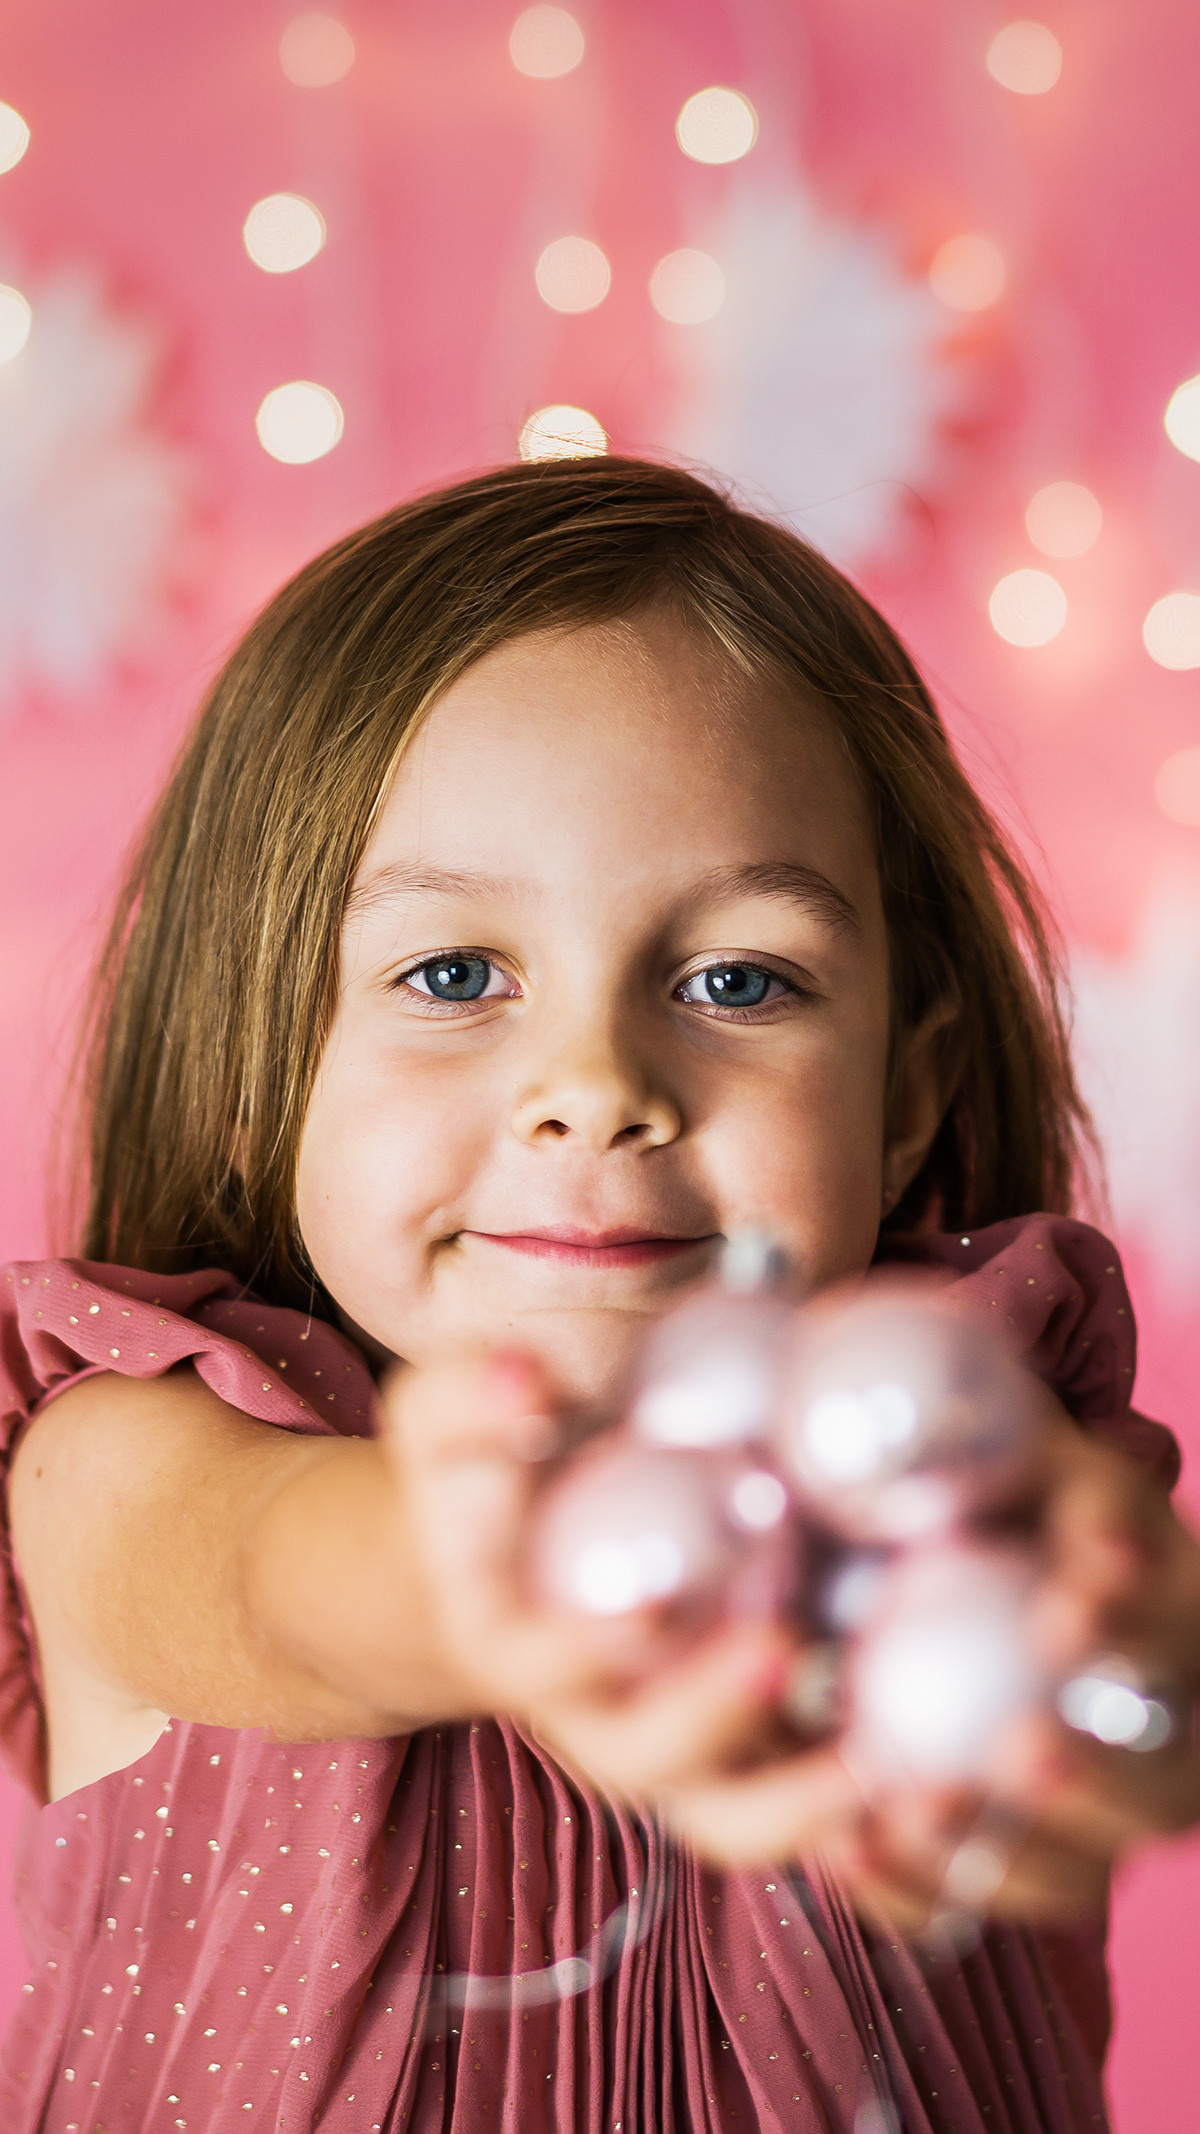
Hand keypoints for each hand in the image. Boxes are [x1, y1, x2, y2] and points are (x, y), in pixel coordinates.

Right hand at [382, 1350, 863, 1847]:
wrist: (521, 1543)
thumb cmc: (487, 1469)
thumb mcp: (444, 1422)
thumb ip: (467, 1397)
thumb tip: (523, 1379)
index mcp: (508, 1643)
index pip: (534, 1663)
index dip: (580, 1653)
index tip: (645, 1606)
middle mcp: (586, 1716)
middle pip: (641, 1757)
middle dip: (706, 1717)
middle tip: (776, 1645)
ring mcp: (669, 1747)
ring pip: (729, 1818)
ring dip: (797, 1803)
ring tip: (874, 1762)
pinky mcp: (745, 1752)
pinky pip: (800, 1800)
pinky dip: (856, 1809)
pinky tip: (919, 1769)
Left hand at [837, 1423, 1199, 1935]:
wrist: (935, 1556)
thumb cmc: (991, 1488)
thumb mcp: (1025, 1453)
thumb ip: (1034, 1477)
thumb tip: (1040, 1524)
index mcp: (1180, 1623)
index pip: (1184, 1633)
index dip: (1139, 1628)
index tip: (1067, 1615)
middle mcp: (1158, 1743)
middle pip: (1163, 1797)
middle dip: (1098, 1784)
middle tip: (1019, 1749)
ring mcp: (1086, 1823)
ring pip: (1073, 1876)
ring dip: (998, 1856)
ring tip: (912, 1807)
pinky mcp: (998, 1865)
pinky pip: (967, 1908)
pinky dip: (909, 1888)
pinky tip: (845, 1843)